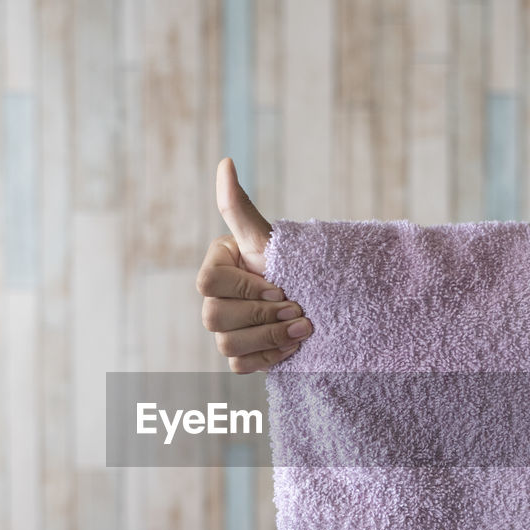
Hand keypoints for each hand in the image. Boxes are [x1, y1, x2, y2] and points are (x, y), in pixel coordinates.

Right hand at [198, 157, 312, 373]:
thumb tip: (225, 163)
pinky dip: (269, 357)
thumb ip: (239, 208)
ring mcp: (226, 330)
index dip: (245, 289)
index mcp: (216, 267)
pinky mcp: (242, 356)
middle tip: (298, 311)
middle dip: (262, 316)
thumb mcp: (267, 238)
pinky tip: (293, 347)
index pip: (207, 283)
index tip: (280, 286)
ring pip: (226, 345)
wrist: (322, 296)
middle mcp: (215, 300)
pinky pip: (240, 366)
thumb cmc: (292, 263)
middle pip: (214, 318)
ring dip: (269, 338)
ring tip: (302, 330)